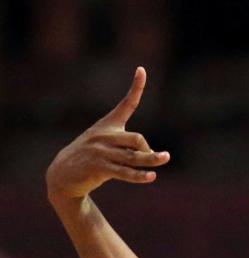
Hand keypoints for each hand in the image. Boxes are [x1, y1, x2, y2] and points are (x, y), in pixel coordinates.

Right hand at [46, 67, 169, 203]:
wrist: (63, 173)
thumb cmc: (91, 157)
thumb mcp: (106, 144)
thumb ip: (128, 145)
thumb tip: (151, 154)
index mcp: (108, 125)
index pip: (126, 104)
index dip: (136, 87)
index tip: (142, 69)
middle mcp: (104, 136)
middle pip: (136, 138)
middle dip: (146, 148)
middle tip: (150, 158)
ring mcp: (101, 152)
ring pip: (133, 157)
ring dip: (151, 159)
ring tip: (165, 158)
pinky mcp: (99, 168)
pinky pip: (124, 172)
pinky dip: (139, 176)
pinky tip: (151, 176)